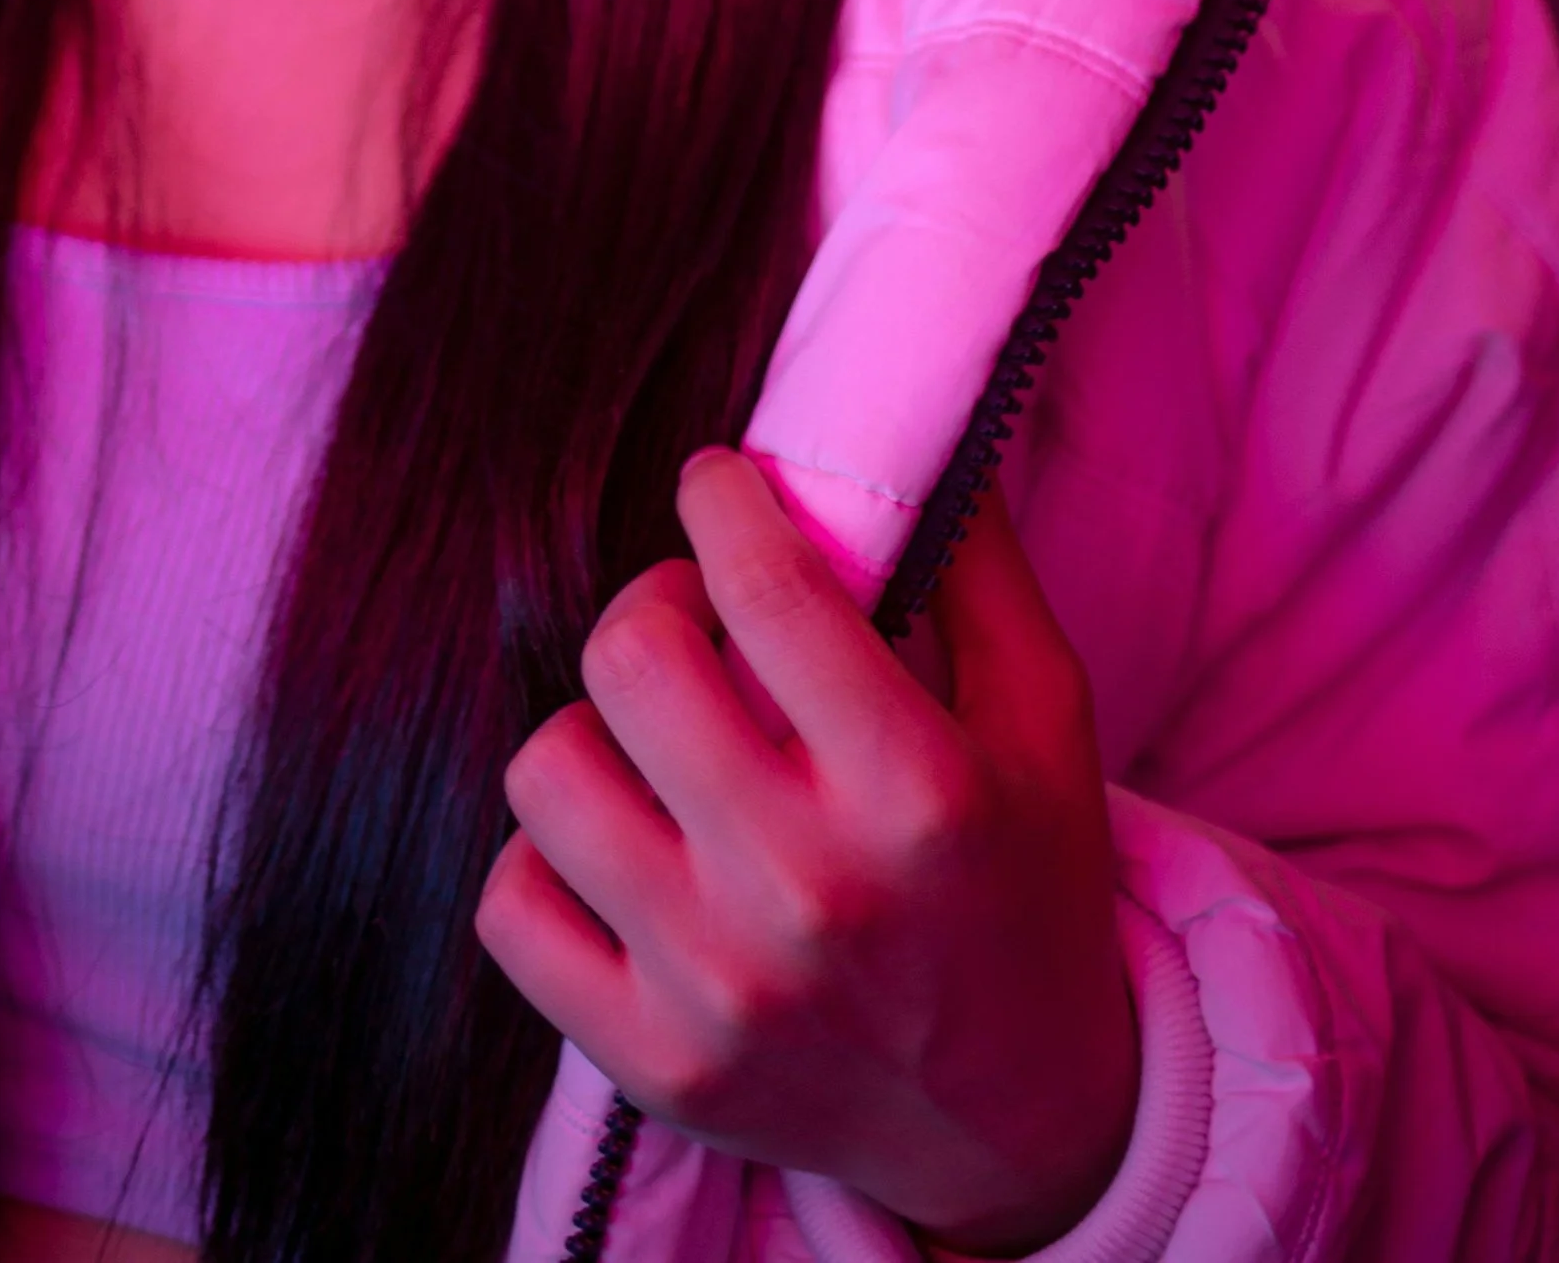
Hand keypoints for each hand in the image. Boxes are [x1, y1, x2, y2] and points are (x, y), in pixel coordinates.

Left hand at [475, 455, 1135, 1254]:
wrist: (1022, 1127)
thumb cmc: (1025, 886)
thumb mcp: (1046, 718)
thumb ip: (976, 565)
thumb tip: (898, 432)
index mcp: (917, 794)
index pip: (766, 587)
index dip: (722, 499)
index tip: (718, 485)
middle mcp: (809, 892)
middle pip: (632, 658)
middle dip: (658, 603)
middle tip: (697, 621)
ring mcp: (717, 988)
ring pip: (548, 771)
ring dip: (595, 732)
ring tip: (655, 744)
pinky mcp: (651, 1062)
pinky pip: (512, 907)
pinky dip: (546, 859)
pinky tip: (620, 844)